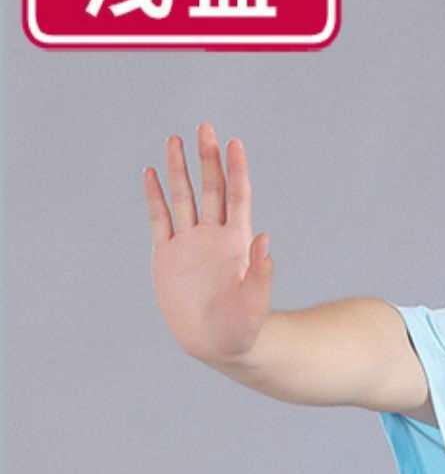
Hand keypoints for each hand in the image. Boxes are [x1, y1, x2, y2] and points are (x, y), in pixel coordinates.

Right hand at [145, 121, 273, 363]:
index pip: (237, 197)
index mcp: (236, 243)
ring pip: (183, 198)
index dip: (236, 170)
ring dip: (179, 170)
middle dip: (208, 159)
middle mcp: (213, 237)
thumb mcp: (256, 303)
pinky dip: (155, 197)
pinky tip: (151, 174)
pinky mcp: (167, 257)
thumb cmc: (245, 328)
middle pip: (210, 189)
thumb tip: (264, 239)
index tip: (234, 142)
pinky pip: (160, 220)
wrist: (219, 346)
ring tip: (175, 140)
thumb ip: (261, 272)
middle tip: (206, 127)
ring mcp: (189, 244)